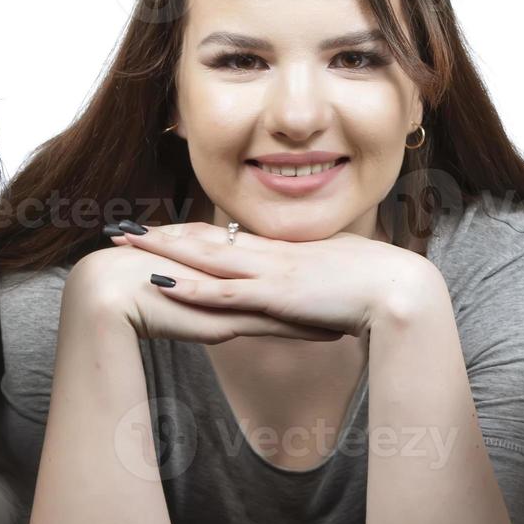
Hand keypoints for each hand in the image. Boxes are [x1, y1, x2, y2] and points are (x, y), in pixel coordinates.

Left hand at [105, 220, 430, 338]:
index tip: (160, 229)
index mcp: (283, 252)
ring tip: (125, 243)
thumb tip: (305, 290)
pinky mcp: (274, 295)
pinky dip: (190, 286)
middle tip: (123, 229)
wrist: (400, 289)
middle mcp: (269, 255)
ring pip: (203, 257)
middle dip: (161, 234)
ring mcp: (269, 272)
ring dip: (161, 250)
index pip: (226, 238)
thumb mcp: (337, 280)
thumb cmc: (378, 285)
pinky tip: (160, 282)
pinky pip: (222, 291)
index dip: (190, 232)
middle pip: (204, 238)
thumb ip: (314, 283)